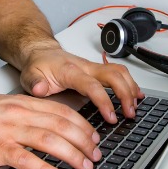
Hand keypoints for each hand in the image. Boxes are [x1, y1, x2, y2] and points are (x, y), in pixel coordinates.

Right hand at [0, 94, 101, 168]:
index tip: (94, 138)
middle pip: (61, 125)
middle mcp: (18, 113)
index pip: (62, 111)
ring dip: (71, 155)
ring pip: (49, 140)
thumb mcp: (4, 107)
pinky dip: (45, 168)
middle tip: (95, 155)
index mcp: (22, 103)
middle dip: (84, 142)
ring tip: (84, 166)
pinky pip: (26, 159)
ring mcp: (8, 130)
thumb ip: (28, 114)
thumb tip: (52, 126)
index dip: (83, 126)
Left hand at [19, 46, 143, 123]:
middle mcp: (86, 67)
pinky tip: (137, 95)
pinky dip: (130, 84)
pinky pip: (119, 73)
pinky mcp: (98, 70)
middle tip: (130, 113)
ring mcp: (94, 67)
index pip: (92, 85)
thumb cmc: (38, 66)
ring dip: (131, 89)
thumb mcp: (29, 75)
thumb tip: (40, 89)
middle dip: (125, 94)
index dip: (104, 101)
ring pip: (119, 72)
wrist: (40, 52)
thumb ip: (34, 84)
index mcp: (71, 70)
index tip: (111, 116)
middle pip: (114, 75)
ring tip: (135, 107)